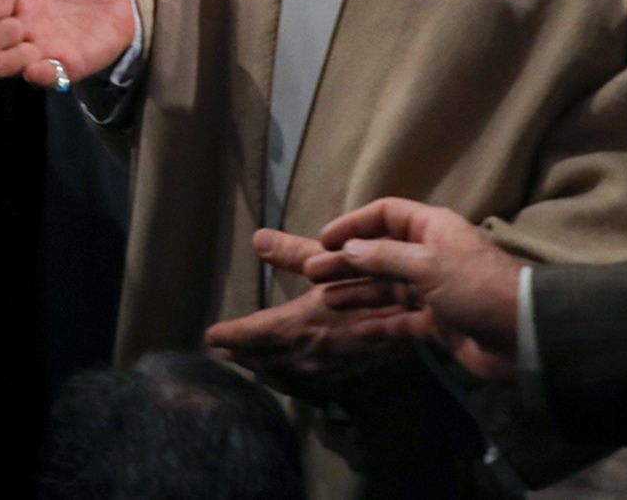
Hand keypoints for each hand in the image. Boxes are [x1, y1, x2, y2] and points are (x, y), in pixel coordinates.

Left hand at [205, 229, 429, 399]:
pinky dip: (284, 380)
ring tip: (246, 361)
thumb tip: (257, 238)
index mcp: (296, 325)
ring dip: (259, 368)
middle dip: (239, 353)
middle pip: (258, 359)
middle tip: (224, 347)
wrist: (416, 326)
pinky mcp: (338, 386)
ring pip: (277, 376)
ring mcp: (320, 376)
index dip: (227, 334)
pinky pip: (300, 388)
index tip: (210, 334)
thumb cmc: (373, 287)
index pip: (248, 334)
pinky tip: (283, 376)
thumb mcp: (332, 264)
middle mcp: (303, 356)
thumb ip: (292, 252)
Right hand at [299, 199, 523, 382]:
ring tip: (325, 300)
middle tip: (312, 274)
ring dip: (356, 292)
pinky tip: (354, 328)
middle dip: (346, 263)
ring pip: (386, 288)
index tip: (324, 239)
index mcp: (431, 229)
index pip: (385, 215)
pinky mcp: (438, 323)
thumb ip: (383, 256)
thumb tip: (347, 249)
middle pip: (378, 254)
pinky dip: (378, 324)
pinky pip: (401, 320)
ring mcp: (433, 291)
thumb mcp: (426, 264)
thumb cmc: (474, 286)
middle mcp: (429, 255)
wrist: (522, 334)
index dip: (353, 224)